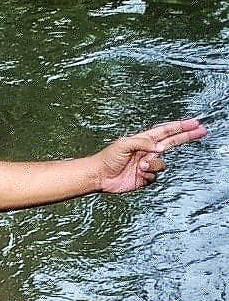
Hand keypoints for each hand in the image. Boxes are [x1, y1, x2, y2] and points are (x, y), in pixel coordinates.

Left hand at [94, 118, 208, 193]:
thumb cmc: (107, 158)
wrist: (99, 176)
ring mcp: (147, 165)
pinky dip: (148, 175)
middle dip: (187, 136)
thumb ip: (143, 143)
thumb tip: (159, 147)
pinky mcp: (144, 177)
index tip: (194, 123)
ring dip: (154, 164)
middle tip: (202, 131)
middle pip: (173, 142)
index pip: (166, 131)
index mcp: (144, 140)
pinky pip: (155, 176)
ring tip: (140, 165)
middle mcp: (148, 151)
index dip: (180, 127)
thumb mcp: (124, 144)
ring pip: (163, 164)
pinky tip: (138, 174)